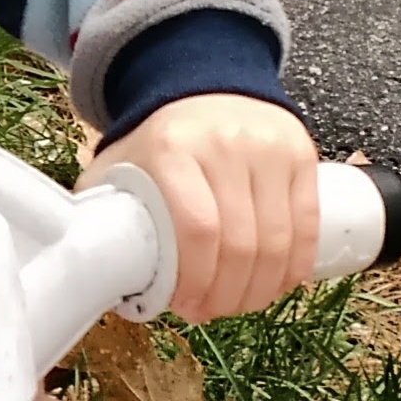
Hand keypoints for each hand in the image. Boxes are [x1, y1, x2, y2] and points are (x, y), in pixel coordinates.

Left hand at [86, 95, 318, 323]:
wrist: (203, 89)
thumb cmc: (159, 142)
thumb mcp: (117, 166)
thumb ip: (100, 213)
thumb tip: (92, 274)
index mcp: (172, 149)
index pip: (197, 229)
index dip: (196, 279)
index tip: (185, 304)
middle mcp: (226, 144)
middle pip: (241, 242)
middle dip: (228, 294)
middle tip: (212, 311)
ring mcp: (270, 148)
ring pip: (279, 240)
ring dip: (261, 288)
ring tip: (240, 304)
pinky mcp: (301, 154)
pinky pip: (307, 223)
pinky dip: (296, 265)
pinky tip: (277, 285)